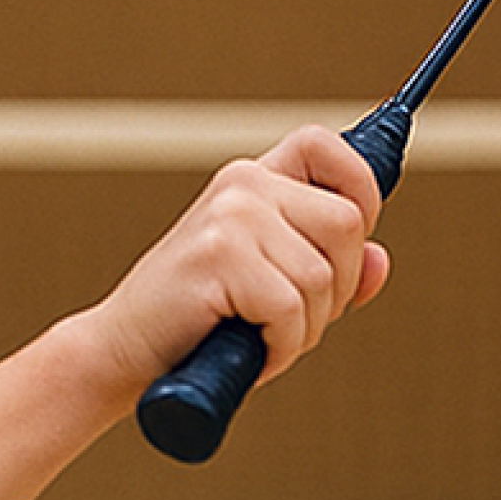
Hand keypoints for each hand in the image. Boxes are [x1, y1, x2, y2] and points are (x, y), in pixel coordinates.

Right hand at [96, 125, 389, 400]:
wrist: (121, 353)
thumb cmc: (199, 319)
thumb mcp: (270, 282)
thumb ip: (326, 266)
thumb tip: (379, 261)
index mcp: (253, 178)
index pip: (327, 146)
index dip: (361, 187)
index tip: (353, 240)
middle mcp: (242, 184)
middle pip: (347, 223)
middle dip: (337, 287)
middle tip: (294, 318)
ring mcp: (230, 217)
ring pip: (322, 276)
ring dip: (305, 329)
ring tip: (263, 338)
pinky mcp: (219, 256)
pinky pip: (291, 310)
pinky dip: (282, 348)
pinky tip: (251, 352)